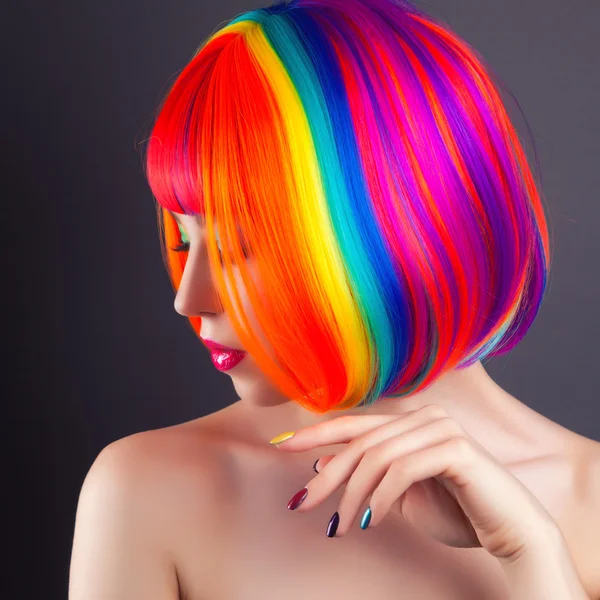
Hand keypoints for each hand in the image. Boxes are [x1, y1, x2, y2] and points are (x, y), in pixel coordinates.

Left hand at [269, 404, 561, 564]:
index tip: (282, 446)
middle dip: (326, 475)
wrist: (509, 529)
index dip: (315, 433)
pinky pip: (402, 470)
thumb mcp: (398, 495)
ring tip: (340, 526)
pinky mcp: (455, 448)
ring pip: (376, 456)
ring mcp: (440, 427)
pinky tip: (371, 522)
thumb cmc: (456, 511)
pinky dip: (380, 498)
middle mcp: (423, 416)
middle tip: (302, 504)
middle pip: (359, 442)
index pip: (353, 424)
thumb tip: (324, 462)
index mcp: (409, 421)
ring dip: (351, 495)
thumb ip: (367, 475)